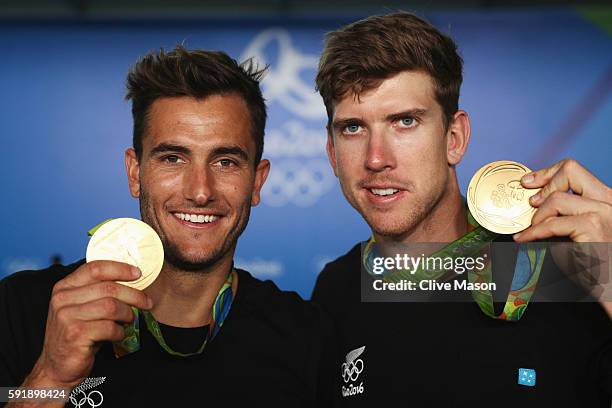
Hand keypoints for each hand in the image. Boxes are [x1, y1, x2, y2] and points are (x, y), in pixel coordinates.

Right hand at [29, 260, 153, 388]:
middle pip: (109, 288)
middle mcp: (62, 299)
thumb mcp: (82, 307)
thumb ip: (98, 292)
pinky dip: (120, 331)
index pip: (95, 268)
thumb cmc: (77, 334)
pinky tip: (118, 334)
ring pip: (111, 306)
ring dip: (127, 314)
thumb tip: (132, 278)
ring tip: (130, 320)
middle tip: (147, 303)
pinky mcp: (75, 335)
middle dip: (134, 295)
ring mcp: (67, 317)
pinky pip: (109, 327)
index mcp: (64, 287)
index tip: (138, 273)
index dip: (120, 269)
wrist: (57, 367)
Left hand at [513, 159, 611, 316]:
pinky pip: (552, 224)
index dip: (549, 172)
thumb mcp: (577, 231)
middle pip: (571, 171)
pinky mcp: (593, 226)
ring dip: (538, 216)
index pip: (575, 170)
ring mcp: (603, 211)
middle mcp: (608, 200)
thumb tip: (534, 204)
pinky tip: (525, 239)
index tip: (530, 182)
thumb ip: (564, 215)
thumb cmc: (595, 263)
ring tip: (531, 231)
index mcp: (606, 198)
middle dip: (543, 180)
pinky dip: (533, 232)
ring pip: (557, 199)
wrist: (611, 285)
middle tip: (528, 200)